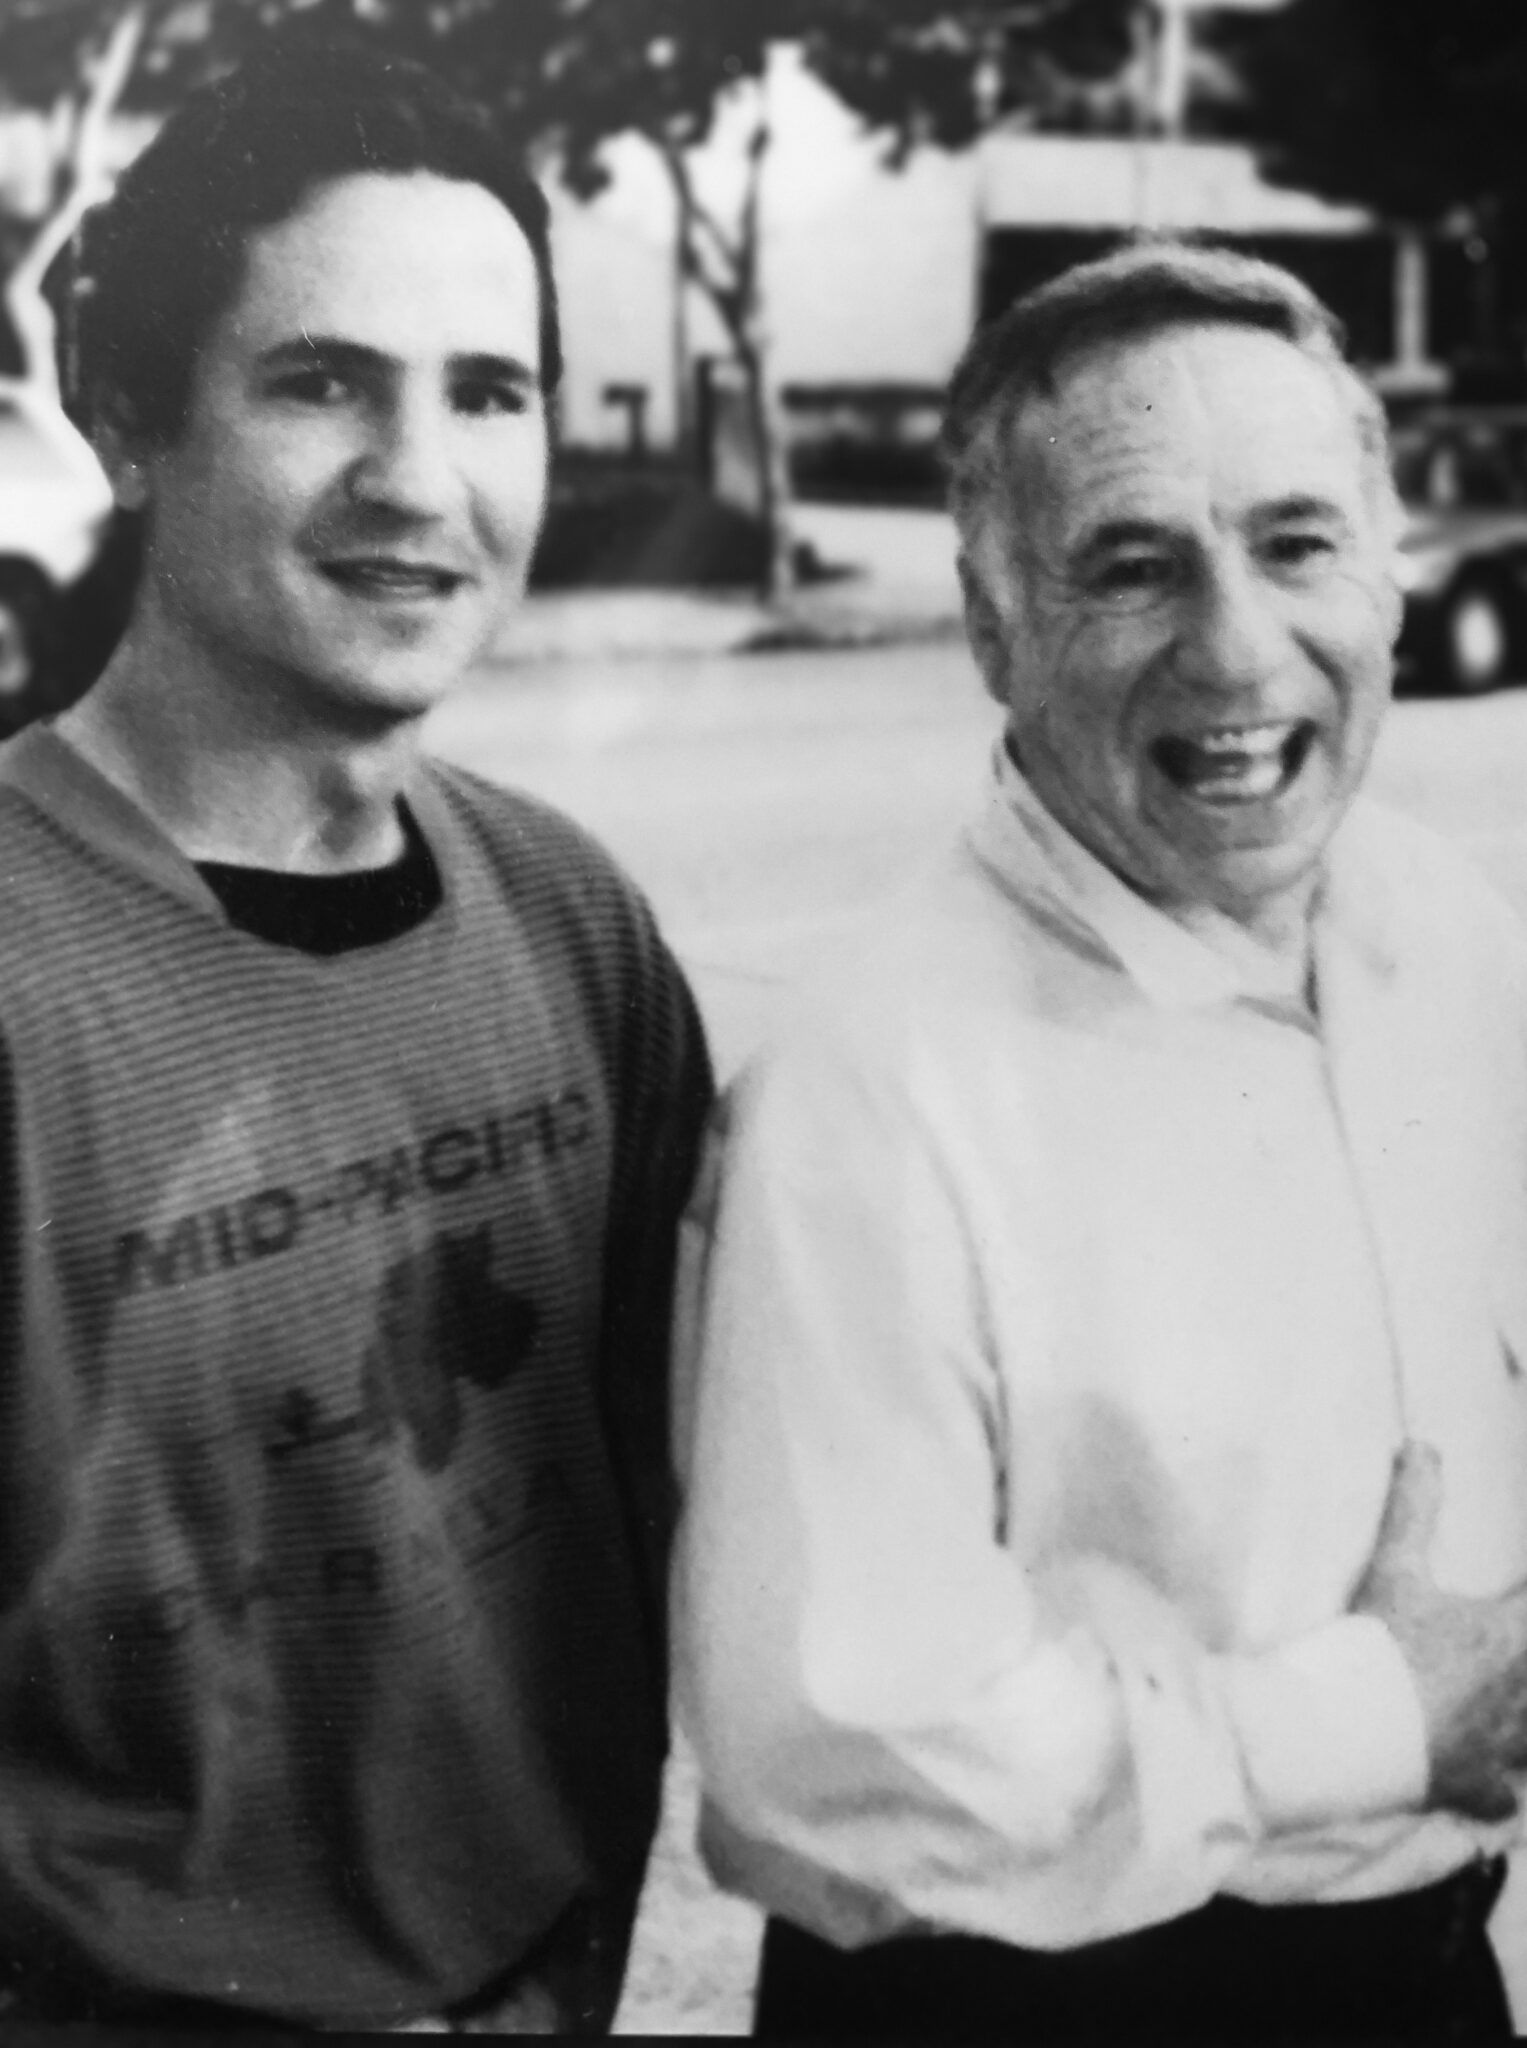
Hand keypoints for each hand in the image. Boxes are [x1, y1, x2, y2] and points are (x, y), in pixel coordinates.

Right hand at [1350, 1439, 1526, 1821]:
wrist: (1345, 1731)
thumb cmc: (1374, 1646)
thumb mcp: (1394, 1569)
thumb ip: (1415, 1507)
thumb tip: (1422, 1445)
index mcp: (1510, 1637)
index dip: (1524, 1597)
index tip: (1515, 1597)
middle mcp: (1520, 1694)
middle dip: (1520, 1654)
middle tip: (1501, 1647)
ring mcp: (1504, 1747)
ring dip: (1520, 1722)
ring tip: (1505, 1705)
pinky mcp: (1478, 1785)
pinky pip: (1503, 1791)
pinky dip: (1501, 1785)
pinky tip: (1496, 1782)